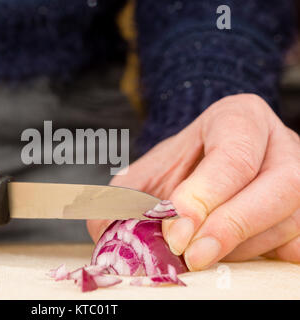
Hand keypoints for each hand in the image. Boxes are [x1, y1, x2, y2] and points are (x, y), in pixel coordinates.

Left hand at [87, 94, 299, 269]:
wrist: (203, 164)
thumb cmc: (177, 167)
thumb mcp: (144, 174)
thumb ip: (121, 198)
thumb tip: (104, 231)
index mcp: (239, 118)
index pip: (234, 155)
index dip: (206, 196)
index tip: (176, 232)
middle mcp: (280, 143)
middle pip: (280, 185)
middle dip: (233, 225)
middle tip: (193, 256)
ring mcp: (299, 177)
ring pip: (287, 219)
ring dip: (240, 247)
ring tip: (200, 253)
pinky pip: (299, 244)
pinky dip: (267, 257)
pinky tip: (233, 256)